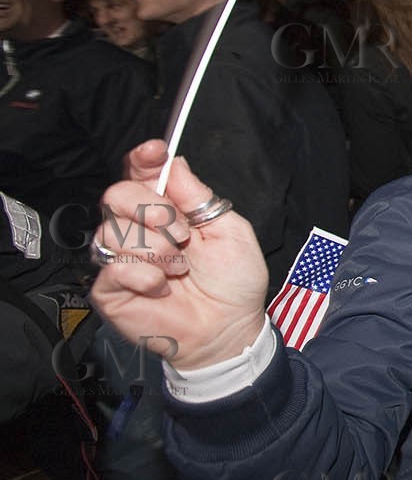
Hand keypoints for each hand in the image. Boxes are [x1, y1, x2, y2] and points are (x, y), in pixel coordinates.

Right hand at [91, 140, 268, 370]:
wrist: (228, 327)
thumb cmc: (233, 281)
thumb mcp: (228, 229)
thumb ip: (198, 196)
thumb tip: (173, 162)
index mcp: (167, 210)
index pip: (141, 173)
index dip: (143, 159)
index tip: (155, 152)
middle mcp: (139, 229)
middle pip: (116, 194)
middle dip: (153, 210)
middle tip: (182, 234)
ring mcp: (121, 258)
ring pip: (113, 231)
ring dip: (155, 249)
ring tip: (180, 268)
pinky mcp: (110, 288)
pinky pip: (112, 266)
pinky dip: (143, 275)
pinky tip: (162, 286)